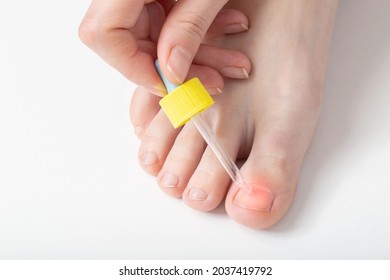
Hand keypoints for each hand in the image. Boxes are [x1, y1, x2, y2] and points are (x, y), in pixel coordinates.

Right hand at [79, 0, 250, 95]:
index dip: (134, 67)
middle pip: (132, 42)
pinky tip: (229, 31)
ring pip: (157, 37)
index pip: (103, 35)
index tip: (170, 83)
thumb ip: (188, 28)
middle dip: (178, 68)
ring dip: (198, 55)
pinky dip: (201, 33)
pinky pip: (171, 22)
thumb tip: (170, 72)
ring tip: (235, 63)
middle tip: (213, 81)